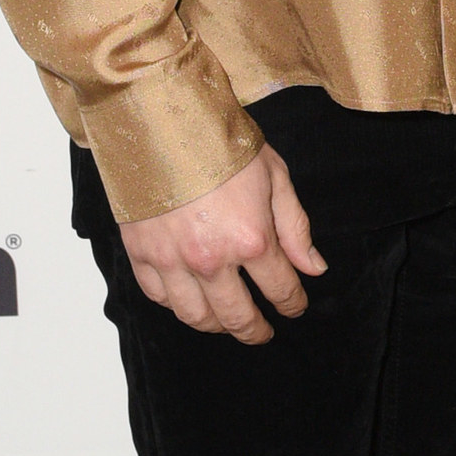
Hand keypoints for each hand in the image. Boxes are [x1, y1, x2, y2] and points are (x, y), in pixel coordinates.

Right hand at [114, 146, 324, 343]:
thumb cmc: (221, 143)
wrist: (161, 122)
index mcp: (251, 240)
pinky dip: (177, 305)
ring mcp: (172, 261)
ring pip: (196, 317)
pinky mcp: (141, 254)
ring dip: (216, 326)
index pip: (280, 290)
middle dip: (255, 330)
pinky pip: (160, 297)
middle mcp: (211, 260)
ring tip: (226, 323)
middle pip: (237, 316)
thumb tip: (313, 269)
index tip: (295, 307)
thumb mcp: (274, 176)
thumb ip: (295, 228)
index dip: (292, 303)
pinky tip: (190, 300)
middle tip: (263, 333)